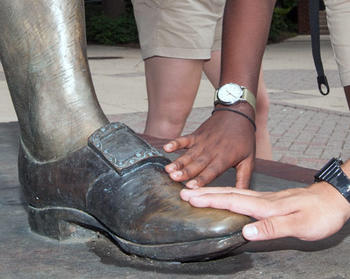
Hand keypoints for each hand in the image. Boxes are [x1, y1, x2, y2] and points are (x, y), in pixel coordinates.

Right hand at [163, 105, 255, 188]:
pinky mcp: (196, 135)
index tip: (191, 186)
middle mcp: (211, 151)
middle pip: (196, 164)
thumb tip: (242, 195)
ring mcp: (202, 143)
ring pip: (188, 155)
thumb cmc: (244, 138)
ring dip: (178, 162)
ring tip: (168, 169)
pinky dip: (175, 143)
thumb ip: (244, 179)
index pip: (211, 172)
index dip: (200, 179)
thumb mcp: (248, 160)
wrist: (238, 114)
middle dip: (185, 172)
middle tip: (174, 178)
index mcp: (224, 159)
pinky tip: (166, 148)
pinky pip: (184, 139)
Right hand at [180, 183, 349, 240]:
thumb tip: (246, 231)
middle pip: (228, 193)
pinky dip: (227, 193)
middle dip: (205, 193)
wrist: (333, 199)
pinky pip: (241, 194)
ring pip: (233, 192)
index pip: (232, 201)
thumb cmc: (319, 213)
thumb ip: (273, 227)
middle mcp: (261, 199)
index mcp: (265, 205)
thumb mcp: (300, 224)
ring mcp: (264, 198)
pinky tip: (224, 196)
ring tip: (197, 191)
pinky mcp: (268, 200)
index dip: (210, 200)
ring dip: (213, 191)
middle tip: (184, 191)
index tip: (190, 198)